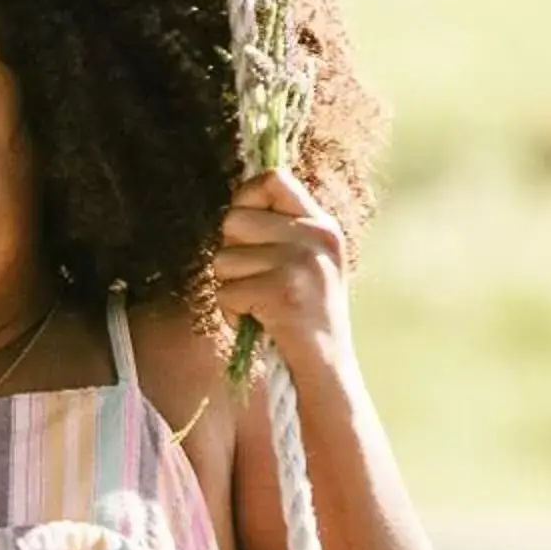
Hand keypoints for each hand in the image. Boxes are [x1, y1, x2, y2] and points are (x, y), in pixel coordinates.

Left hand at [213, 171, 353, 380]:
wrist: (326, 371)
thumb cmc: (300, 317)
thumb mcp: (301, 262)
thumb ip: (276, 231)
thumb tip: (236, 202)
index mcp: (322, 225)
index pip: (272, 178)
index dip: (244, 198)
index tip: (244, 231)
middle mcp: (317, 237)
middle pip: (234, 219)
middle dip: (231, 254)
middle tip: (256, 282)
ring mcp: (303, 264)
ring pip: (223, 258)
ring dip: (230, 288)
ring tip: (261, 307)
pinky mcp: (283, 292)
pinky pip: (226, 292)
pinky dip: (232, 313)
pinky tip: (260, 324)